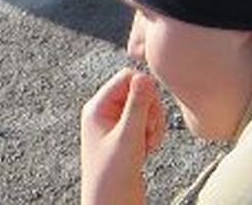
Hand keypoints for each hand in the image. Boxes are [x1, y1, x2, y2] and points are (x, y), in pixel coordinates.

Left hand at [81, 68, 166, 204]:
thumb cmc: (112, 175)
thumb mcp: (128, 136)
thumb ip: (137, 104)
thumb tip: (144, 76)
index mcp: (97, 108)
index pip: (127, 77)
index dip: (144, 90)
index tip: (149, 111)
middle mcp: (105, 112)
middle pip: (139, 90)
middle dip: (150, 110)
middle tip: (147, 131)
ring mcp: (116, 124)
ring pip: (146, 106)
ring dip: (154, 123)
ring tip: (147, 144)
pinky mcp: (126, 136)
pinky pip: (147, 121)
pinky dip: (153, 133)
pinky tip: (148, 149)